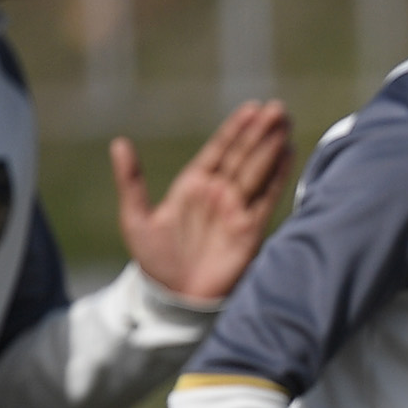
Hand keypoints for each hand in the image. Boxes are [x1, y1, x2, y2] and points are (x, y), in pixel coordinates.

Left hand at [113, 99, 294, 302]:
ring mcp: (236, 210)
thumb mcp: (135, 219)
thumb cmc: (155, 261)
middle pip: (243, 154)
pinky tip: (288, 154)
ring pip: (258, 170)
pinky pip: (267, 197)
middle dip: (260, 131)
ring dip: (272, 146)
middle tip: (277, 108)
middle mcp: (219, 193)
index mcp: (194, 185)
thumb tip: (119, 143)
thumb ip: (131, 180)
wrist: (174, 300)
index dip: (236, 129)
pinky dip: (278, 175)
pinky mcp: (250, 230)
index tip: (252, 108)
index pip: (220, 149)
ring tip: (285, 122)